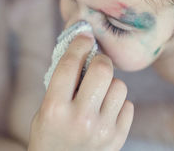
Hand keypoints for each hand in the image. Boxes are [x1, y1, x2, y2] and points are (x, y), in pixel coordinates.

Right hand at [28, 34, 133, 150]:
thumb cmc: (51, 136)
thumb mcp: (46, 111)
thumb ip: (63, 84)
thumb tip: (85, 50)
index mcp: (54, 109)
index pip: (69, 65)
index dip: (79, 44)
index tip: (85, 36)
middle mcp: (80, 119)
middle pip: (103, 69)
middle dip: (101, 60)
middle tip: (98, 63)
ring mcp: (102, 130)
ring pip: (120, 85)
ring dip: (111, 85)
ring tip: (100, 95)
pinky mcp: (118, 137)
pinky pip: (128, 104)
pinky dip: (119, 104)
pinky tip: (107, 112)